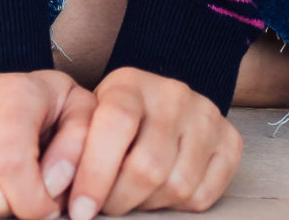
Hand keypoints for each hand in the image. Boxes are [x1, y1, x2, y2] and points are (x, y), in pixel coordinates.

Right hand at [0, 69, 94, 219]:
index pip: (10, 164)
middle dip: (6, 209)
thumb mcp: (78, 118)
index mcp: (14, 91)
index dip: (30, 203)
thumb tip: (53, 183)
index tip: (45, 208)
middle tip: (16, 190)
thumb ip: (78, 148)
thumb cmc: (46, 112)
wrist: (3, 89)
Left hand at [66, 67, 242, 216]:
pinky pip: (204, 194)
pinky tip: (162, 193)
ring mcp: (205, 115)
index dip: (94, 174)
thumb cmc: (114, 121)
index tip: (79, 211)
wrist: (159, 102)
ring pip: (177, 185)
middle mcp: (173, 93)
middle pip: (148, 166)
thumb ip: (75, 149)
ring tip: (133, 198)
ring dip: (149, 206)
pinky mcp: (230, 140)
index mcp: (130, 82)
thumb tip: (57, 196)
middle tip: (105, 208)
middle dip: (119, 201)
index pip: (115, 124)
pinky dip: (180, 207)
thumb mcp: (90, 119)